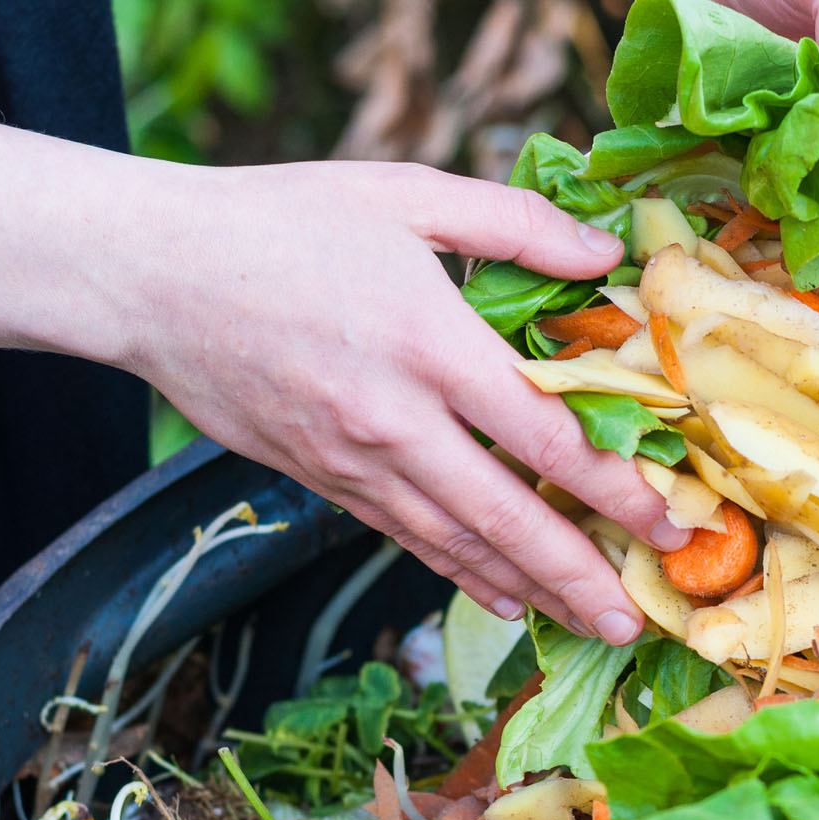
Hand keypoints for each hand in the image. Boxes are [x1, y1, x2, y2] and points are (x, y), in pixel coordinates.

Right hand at [123, 162, 688, 643]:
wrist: (149, 274)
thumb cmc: (280, 220)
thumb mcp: (406, 193)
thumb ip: (516, 225)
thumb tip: (607, 256)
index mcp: (429, 344)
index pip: (544, 438)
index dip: (615, 490)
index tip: (669, 521)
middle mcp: (396, 420)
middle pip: (508, 517)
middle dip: (581, 575)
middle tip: (640, 618)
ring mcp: (354, 460)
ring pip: (458, 544)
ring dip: (531, 591)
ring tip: (591, 626)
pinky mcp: (322, 479)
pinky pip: (407, 539)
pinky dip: (462, 574)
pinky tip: (505, 598)